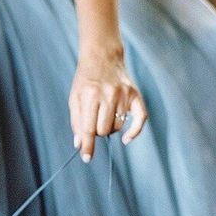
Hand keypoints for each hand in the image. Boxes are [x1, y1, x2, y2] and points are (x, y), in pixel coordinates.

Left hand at [69, 45, 147, 161]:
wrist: (102, 56)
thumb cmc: (85, 81)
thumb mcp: (74, 99)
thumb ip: (76, 122)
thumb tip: (79, 144)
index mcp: (90, 96)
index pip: (88, 129)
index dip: (87, 146)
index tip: (87, 158)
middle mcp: (108, 95)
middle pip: (103, 130)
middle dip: (96, 132)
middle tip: (93, 122)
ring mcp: (124, 94)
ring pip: (117, 127)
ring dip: (110, 128)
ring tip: (104, 117)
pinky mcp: (135, 94)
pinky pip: (141, 118)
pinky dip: (134, 132)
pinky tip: (126, 139)